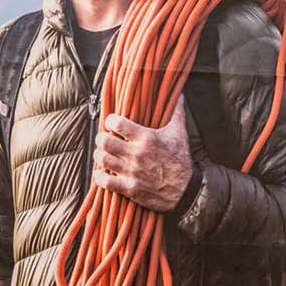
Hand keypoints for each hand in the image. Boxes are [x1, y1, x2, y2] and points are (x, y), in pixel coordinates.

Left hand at [92, 97, 192, 211]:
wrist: (185, 191)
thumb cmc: (181, 160)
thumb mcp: (180, 133)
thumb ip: (177, 112)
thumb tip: (179, 95)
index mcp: (146, 138)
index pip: (116, 123)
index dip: (110, 121)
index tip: (112, 123)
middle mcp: (136, 154)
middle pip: (104, 141)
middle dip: (101, 138)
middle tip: (105, 139)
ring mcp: (131, 172)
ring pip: (102, 159)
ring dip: (99, 155)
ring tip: (104, 153)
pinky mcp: (129, 188)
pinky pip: (104, 181)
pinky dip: (100, 176)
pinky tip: (103, 172)